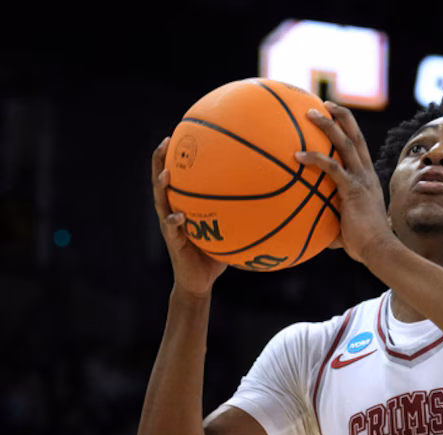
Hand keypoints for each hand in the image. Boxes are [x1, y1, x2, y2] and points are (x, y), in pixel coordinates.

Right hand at [151, 138, 227, 295]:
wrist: (199, 281)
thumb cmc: (216, 255)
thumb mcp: (230, 231)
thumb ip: (242, 215)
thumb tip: (270, 200)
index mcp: (184, 205)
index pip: (179, 176)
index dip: (177, 156)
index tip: (181, 133)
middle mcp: (172, 210)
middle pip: (162, 180)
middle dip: (161, 160)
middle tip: (166, 141)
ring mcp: (169, 225)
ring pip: (160, 200)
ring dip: (161, 186)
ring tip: (166, 173)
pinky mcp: (172, 242)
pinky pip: (170, 228)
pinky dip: (174, 220)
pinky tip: (178, 215)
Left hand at [297, 102, 394, 265]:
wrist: (379, 250)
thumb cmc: (364, 246)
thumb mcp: (346, 229)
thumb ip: (331, 224)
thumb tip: (312, 232)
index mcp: (368, 180)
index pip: (359, 149)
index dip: (349, 131)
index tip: (335, 118)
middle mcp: (367, 175)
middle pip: (356, 137)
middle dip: (341, 117)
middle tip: (325, 104)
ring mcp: (361, 180)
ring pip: (345, 143)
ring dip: (328, 126)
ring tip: (310, 113)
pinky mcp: (353, 189)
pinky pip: (332, 168)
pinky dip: (315, 158)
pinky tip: (297, 155)